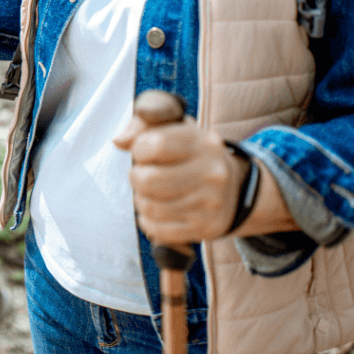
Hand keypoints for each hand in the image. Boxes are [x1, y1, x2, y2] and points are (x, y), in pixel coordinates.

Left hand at [114, 114, 248, 244]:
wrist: (233, 188)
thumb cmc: (191, 154)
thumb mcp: (174, 128)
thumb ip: (142, 123)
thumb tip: (119, 141)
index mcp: (203, 142)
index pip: (154, 145)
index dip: (139, 149)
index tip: (144, 152)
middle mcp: (212, 173)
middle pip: (149, 181)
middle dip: (136, 178)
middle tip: (142, 175)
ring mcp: (211, 203)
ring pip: (150, 207)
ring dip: (141, 200)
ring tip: (150, 193)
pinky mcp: (206, 228)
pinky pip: (158, 229)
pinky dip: (148, 220)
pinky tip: (156, 211)